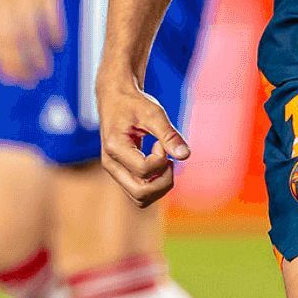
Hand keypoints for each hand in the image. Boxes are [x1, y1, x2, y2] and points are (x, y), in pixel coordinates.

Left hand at [0, 0, 63, 82]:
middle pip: (11, 40)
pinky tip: (58, 43)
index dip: (5, 61)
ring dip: (36, 54)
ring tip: (45, 69)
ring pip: (28, 31)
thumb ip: (14, 3)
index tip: (14, 79)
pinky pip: (48, 13)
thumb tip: (19, 29)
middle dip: (20, 64)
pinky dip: (52, 31)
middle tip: (32, 81)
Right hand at [97, 69, 190, 206]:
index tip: (161, 142)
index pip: (144, 170)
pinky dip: (155, 185)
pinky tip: (160, 164)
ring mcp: (115, 171)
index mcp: (114, 147)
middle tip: (169, 159)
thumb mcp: (153, 112)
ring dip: (160, 186)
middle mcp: (111, 164)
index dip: (161, 158)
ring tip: (165, 162)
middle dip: (164, 181)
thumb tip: (186, 156)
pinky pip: (139, 193)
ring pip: (140, 199)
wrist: (116, 99)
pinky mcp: (121, 173)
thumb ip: (168, 134)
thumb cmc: (134, 103)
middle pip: (141, 194)